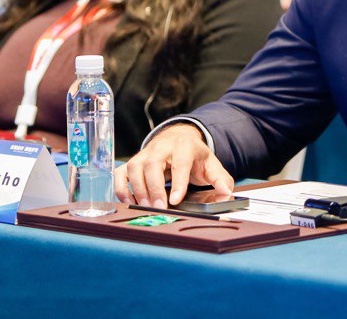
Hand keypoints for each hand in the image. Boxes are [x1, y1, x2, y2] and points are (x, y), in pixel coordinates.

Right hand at [115, 123, 232, 207]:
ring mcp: (144, 153)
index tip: (176, 200)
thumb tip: (226, 194)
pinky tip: (129, 203)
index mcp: (183, 146)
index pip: (179, 163)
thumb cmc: (194, 155)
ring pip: (134, 167)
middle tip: (160, 207)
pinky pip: (120, 173)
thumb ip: (221, 179)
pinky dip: (121, 188)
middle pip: (152, 164)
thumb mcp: (211, 164)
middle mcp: (161, 147)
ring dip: (137, 189)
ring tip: (146, 208)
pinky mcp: (133, 161)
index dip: (177, 182)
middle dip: (154, 187)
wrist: (178, 138)